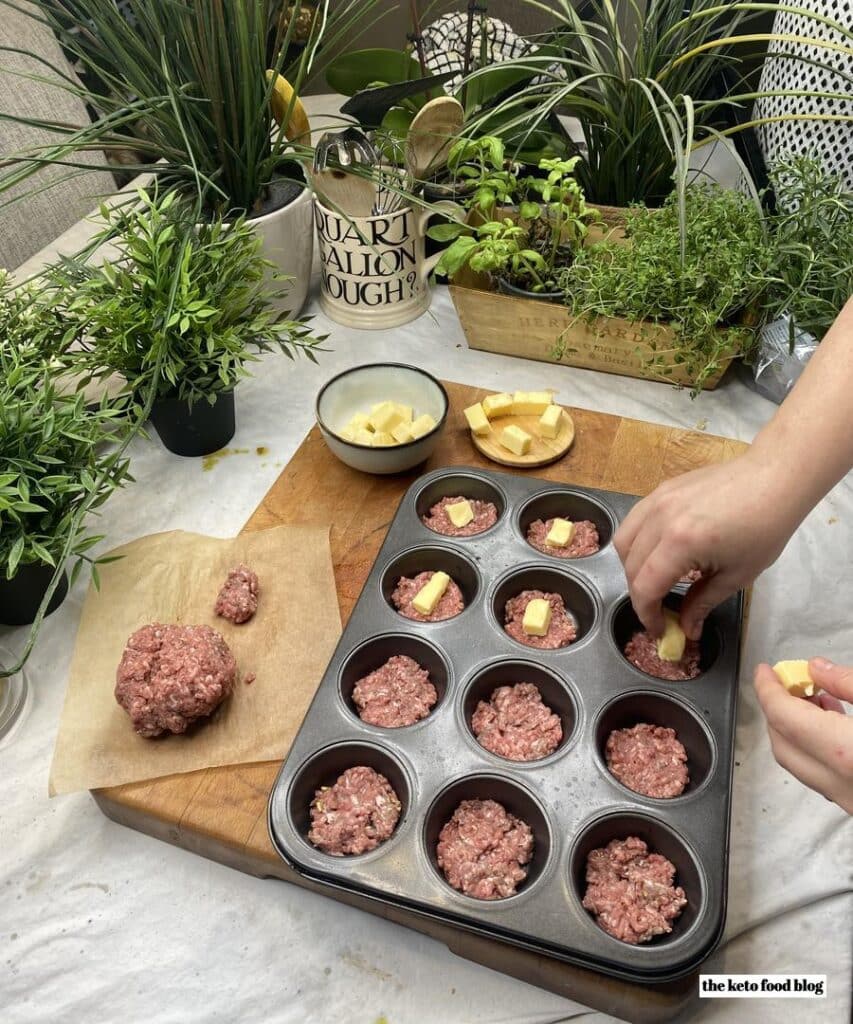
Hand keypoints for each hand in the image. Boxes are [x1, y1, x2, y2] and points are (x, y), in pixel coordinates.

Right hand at [614, 452, 801, 637]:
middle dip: (641, 594)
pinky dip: (636, 541)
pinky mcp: (660, 490)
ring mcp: (657, 500)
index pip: (644, 586)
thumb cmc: (764, 528)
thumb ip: (702, 602)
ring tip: (654, 579)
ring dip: (631, 567)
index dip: (646, 614)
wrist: (773, 479)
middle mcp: (660, 519)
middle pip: (629, 566)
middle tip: (660, 610)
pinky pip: (634, 520)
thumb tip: (687, 629)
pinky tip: (656, 551)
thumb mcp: (737, 575)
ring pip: (623, 541)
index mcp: (680, 543)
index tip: (659, 629)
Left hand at [754, 658, 852, 813]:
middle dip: (778, 710)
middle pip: (783, 744)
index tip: (764, 671)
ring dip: (796, 731)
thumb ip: (848, 684)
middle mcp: (839, 784)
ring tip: (818, 700)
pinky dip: (815, 749)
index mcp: (844, 752)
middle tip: (791, 683)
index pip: (784, 717)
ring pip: (799, 765)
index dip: (768, 689)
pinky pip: (820, 776)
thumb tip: (815, 668)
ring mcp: (848, 801)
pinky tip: (835, 727)